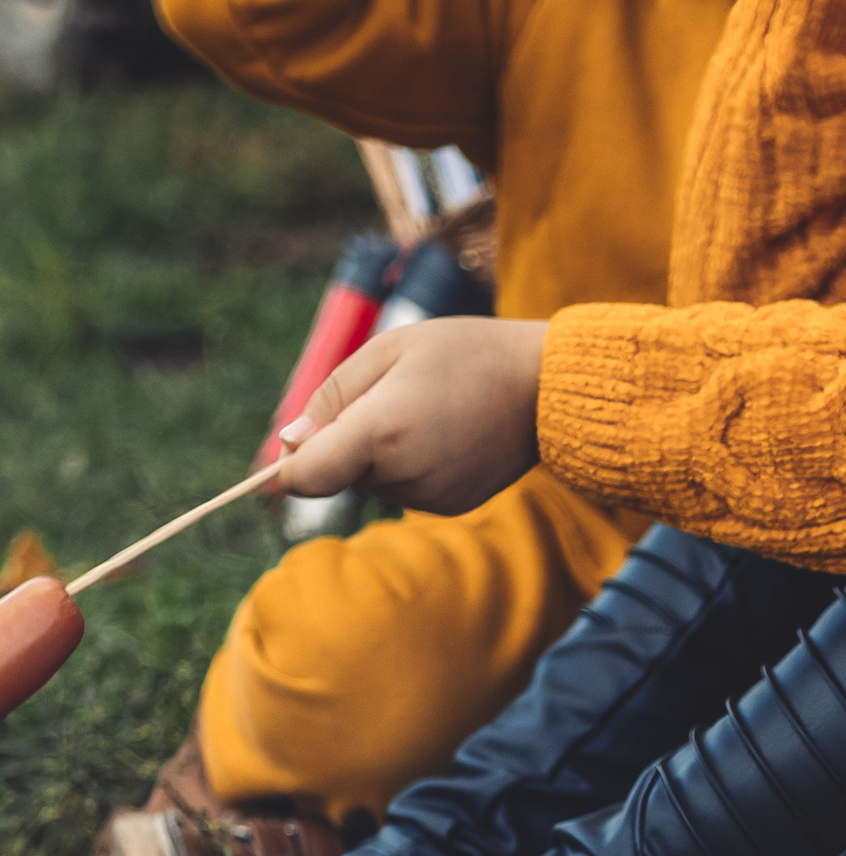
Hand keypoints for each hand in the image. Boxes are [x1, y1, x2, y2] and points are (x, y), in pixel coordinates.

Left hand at [272, 319, 546, 512]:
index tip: (291, 445)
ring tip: (428, 410)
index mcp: (380, 432)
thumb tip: (289, 443)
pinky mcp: (452, 505)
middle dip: (346, 441)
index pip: (305, 476)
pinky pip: (407, 488)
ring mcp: (431, 496)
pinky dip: (412, 465)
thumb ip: (331, 397)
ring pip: (373, 481)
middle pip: (340, 473)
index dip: (287, 466)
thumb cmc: (466, 353)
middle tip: (392, 396)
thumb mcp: (389, 350)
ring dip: (381, 453)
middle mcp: (404, 475)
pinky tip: (447, 433)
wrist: (548, 385)